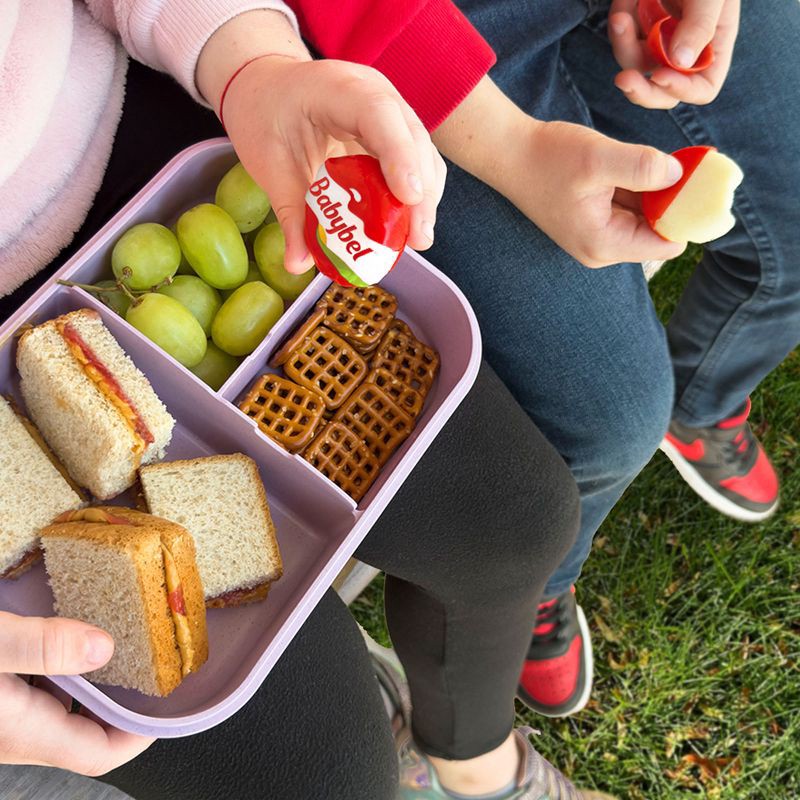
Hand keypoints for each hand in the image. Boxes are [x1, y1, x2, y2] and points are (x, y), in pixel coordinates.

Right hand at [0, 611, 153, 774]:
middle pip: (86, 731)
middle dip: (123, 702)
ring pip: (63, 710)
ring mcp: (5, 718)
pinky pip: (41, 693)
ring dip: (94, 681)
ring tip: (121, 643)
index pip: (98, 753)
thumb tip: (103, 648)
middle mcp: (14, 733)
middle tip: (152, 664)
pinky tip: (69, 639)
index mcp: (23, 730)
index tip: (167, 705)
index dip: (138, 736)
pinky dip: (65, 671)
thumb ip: (42, 647)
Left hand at [221, 57, 445, 273]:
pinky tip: (406, 226)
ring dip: (425, 197)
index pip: (378, 114)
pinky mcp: (394, 130)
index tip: (410, 199)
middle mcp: (373, 92)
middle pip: (412, 137)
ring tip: (416, 240)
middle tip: (418, 239)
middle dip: (421, 191)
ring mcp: (390, 110)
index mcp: (337, 89)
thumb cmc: (265, 119)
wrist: (266, 89)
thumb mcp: (269, 166)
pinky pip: (415, 161)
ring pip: (422, 151)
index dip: (399, 156)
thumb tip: (299, 265)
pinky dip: (415, 194)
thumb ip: (290, 216)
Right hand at [498, 120, 686, 266]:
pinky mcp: (593, 222)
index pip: (668, 244)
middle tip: (688, 163)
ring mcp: (596, 237)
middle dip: (675, 202)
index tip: (698, 180)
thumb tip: (681, 173)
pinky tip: (643, 166)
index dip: (687, 214)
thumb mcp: (598, 158)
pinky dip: (643, 190)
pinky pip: (630, 210)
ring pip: (646, 219)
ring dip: (659, 193)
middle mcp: (602, 249)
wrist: (509, 153)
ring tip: (663, 161)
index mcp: (604, 244)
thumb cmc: (547, 157)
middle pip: (659, 233)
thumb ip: (642, 167)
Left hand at [609, 0, 740, 108]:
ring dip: (623, 45)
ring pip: (635, 66)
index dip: (682, 89)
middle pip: (662, 91)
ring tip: (621, 15)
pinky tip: (624, 2)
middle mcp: (685, 49)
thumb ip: (700, 24)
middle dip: (641, 90)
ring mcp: (659, 40)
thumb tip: (681, 63)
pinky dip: (620, 23)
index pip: (702, 88)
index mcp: (713, 45)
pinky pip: (622, 40)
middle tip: (623, 79)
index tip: (660, 76)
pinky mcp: (637, 28)